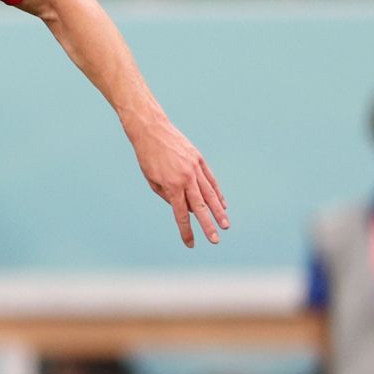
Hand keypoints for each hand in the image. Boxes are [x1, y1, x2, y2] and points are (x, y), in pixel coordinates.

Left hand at [127, 115, 228, 246]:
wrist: (152, 130)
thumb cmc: (147, 157)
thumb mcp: (151, 180)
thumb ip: (168, 196)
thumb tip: (184, 208)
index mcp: (172, 185)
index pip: (181, 213)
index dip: (186, 230)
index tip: (191, 244)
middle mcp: (186, 178)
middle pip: (200, 207)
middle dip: (208, 225)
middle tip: (216, 240)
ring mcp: (195, 168)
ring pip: (210, 194)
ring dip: (218, 211)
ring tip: (225, 224)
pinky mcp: (199, 160)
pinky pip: (211, 180)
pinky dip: (217, 193)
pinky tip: (222, 204)